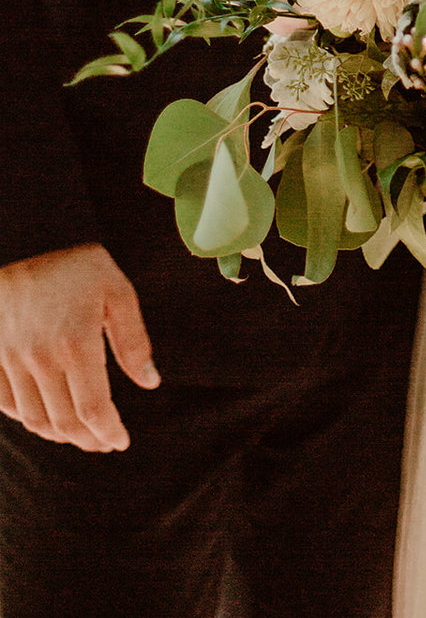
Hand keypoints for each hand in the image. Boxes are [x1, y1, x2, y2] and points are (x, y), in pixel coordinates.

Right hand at [0, 244, 159, 452]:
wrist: (20, 242)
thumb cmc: (74, 266)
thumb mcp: (116, 290)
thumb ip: (133, 339)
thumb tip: (150, 381)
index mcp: (76, 343)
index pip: (93, 409)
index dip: (108, 432)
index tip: (121, 440)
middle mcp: (41, 359)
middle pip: (64, 422)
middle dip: (88, 440)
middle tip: (104, 443)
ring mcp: (12, 361)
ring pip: (35, 420)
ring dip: (60, 436)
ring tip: (81, 436)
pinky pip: (8, 406)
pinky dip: (29, 420)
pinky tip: (47, 418)